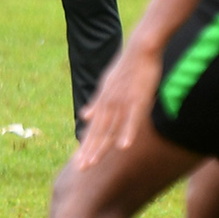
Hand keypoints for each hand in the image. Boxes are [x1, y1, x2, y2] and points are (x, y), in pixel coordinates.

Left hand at [75, 39, 162, 169]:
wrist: (140, 48)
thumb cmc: (126, 67)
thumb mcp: (106, 86)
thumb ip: (96, 103)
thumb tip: (84, 117)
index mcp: (102, 102)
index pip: (93, 128)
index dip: (86, 145)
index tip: (78, 161)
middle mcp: (109, 104)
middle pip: (98, 131)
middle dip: (89, 151)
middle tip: (81, 168)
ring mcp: (122, 102)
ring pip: (110, 128)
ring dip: (102, 147)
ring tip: (93, 163)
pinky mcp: (137, 99)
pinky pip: (132, 119)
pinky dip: (127, 132)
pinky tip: (123, 147)